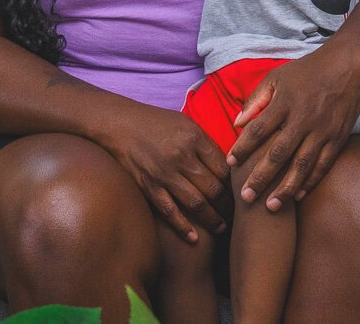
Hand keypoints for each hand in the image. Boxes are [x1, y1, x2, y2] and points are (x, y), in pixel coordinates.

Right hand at [96, 104, 230, 243]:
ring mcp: (164, 172)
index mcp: (194, 138)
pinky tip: (194, 238)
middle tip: (237, 217)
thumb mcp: (185, 123)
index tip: (241, 196)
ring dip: (212, 220)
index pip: (224, 169)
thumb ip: (206, 144)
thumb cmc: (155, 122)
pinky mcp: (148, 185)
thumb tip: (229, 165)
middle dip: (229, 207)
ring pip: (197, 204)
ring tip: (221, 228)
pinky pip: (169, 211)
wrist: (118, 122)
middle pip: (214, 189)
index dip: (236, 186)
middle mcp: (181, 156)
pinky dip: (183, 227)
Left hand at [226, 43, 359, 211]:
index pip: (258, 129)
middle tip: (246, 197)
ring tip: (272, 207)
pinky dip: (310, 181)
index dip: (243, 147)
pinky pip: (322, 165)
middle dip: (261, 177)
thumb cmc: (306, 72)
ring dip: (286, 187)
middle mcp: (302, 120)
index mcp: (284, 103)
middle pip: (278, 153)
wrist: (346, 67)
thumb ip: (256, 100)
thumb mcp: (276, 77)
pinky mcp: (337, 139)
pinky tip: (298, 196)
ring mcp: (322, 131)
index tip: (230, 163)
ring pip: (301, 165)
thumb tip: (237, 123)